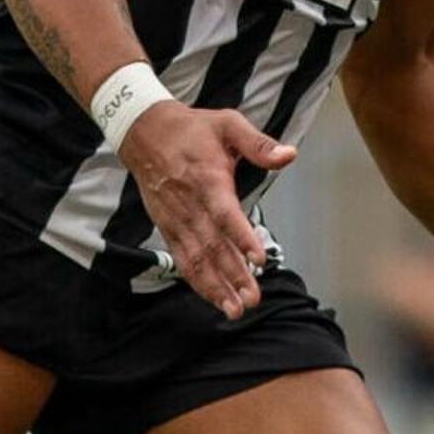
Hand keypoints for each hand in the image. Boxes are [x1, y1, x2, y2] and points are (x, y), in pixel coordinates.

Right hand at [120, 101, 296, 318]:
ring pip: (196, 258)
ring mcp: (176, 219)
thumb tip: (289, 155)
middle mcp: (190, 205)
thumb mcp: (228, 124)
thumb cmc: (192, 129)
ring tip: (235, 309)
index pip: (225, 214)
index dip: (241, 237)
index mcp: (207, 179)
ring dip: (215, 286)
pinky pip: (182, 259)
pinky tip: (214, 298)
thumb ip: (258, 143)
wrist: (144, 132)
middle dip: (232, 275)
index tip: (258, 259)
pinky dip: (197, 281)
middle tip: (253, 299)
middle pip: (212, 245)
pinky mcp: (168, 228)